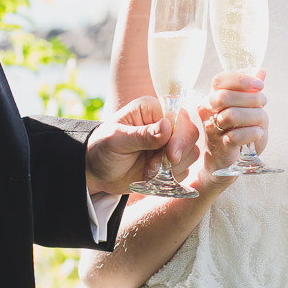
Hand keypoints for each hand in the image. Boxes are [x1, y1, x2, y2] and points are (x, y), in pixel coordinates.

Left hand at [85, 95, 200, 194]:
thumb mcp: (117, 140)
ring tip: (149, 171)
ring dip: (172, 168)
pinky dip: (171, 177)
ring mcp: (169, 143)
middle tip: (157, 167)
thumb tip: (167, 127)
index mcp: (151, 110)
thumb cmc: (102, 148)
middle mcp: (164, 124)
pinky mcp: (170, 162)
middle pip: (191, 134)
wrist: (97, 172)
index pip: (179, 117)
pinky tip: (152, 177)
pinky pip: (184, 170)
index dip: (180, 137)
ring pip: (190, 153)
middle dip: (178, 154)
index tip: (170, 155)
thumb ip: (142, 135)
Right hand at [196, 70, 266, 186]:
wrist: (227, 160)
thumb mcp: (244, 108)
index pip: (219, 80)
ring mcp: (213, 130)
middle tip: (262, 103)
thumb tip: (261, 71)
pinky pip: (236, 136)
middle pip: (223, 96)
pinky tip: (258, 132)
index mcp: (213, 98)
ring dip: (254, 116)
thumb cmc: (236, 130)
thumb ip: (250, 90)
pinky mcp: (221, 146)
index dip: (241, 79)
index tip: (260, 84)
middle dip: (250, 97)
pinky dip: (252, 132)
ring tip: (261, 120)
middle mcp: (209, 112)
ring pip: (231, 115)